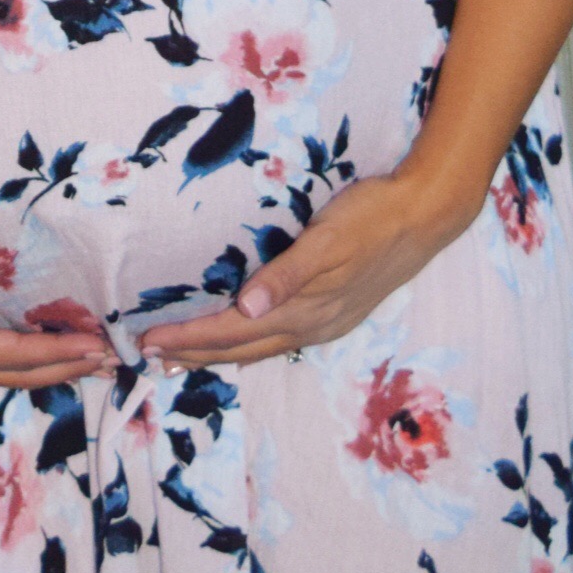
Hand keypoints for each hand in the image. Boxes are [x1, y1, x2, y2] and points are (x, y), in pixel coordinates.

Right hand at [0, 211, 112, 388]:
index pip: (13, 357)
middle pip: (19, 374)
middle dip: (65, 368)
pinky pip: (3, 359)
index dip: (56, 353)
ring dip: (54, 368)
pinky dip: (34, 358)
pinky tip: (53, 349)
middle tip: (111, 360)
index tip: (95, 345)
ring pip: (13, 372)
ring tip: (93, 362)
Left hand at [141, 165, 475, 369]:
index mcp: (304, 310)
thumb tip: (244, 311)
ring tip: (180, 357)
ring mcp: (325, 323)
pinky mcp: (335, 314)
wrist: (426, 216)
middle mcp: (311, 325)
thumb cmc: (371, 217)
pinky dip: (248, 345)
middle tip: (147, 353)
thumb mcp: (328, 238)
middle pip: (239, 350)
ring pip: (259, 350)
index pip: (230, 333)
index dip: (187, 338)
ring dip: (217, 354)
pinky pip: (279, 341)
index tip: (147, 338)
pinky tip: (241, 337)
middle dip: (192, 353)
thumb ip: (286, 275)